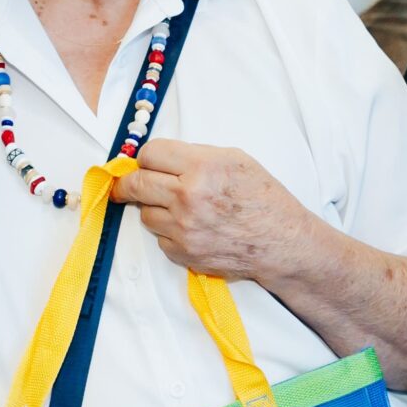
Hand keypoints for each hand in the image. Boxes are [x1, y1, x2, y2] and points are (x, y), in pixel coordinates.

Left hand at [113, 139, 317, 281]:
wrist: (281, 242)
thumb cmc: (262, 198)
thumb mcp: (235, 160)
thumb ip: (194, 156)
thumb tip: (158, 159)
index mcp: (202, 166)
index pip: (149, 154)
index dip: (146, 158)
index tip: (146, 163)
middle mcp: (188, 197)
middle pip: (136, 184)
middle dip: (127, 184)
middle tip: (125, 185)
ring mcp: (183, 228)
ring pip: (145, 213)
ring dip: (155, 209)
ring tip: (179, 209)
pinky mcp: (183, 252)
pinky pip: (160, 238)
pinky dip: (170, 233)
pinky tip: (192, 228)